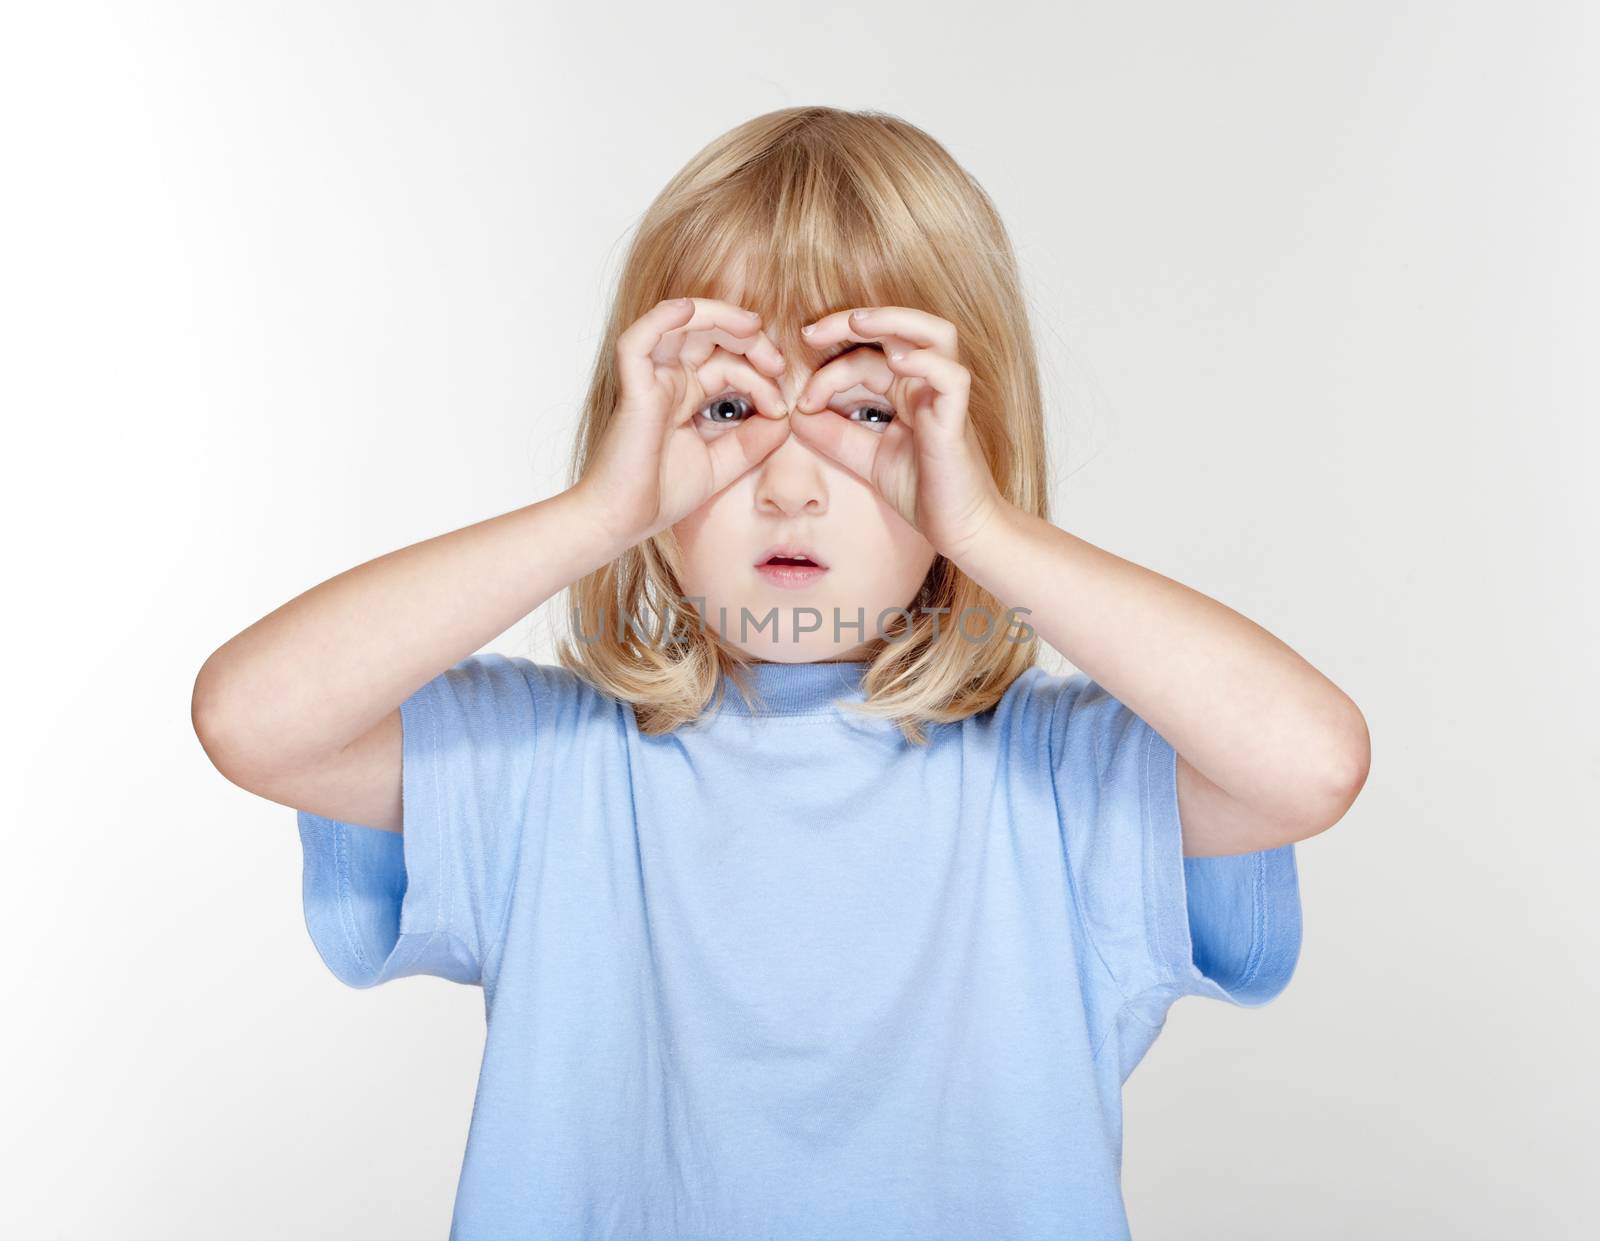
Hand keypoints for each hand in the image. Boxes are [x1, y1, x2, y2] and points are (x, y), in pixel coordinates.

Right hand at [573, 296, 791, 548]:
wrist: (622, 521)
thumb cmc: (661, 495)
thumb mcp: (724, 463)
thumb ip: (754, 440)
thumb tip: (785, 415)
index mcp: (686, 394)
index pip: (728, 364)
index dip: (760, 377)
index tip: (781, 407)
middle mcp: (668, 380)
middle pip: (709, 334)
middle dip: (749, 339)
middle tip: (777, 363)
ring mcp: (649, 380)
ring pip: (679, 322)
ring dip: (719, 317)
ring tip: (753, 329)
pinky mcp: (633, 387)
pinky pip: (640, 339)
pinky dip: (663, 318)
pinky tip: (689, 309)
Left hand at [786, 305, 1006, 562]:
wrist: (959, 530)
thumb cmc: (924, 493)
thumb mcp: (866, 459)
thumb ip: (834, 435)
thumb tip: (795, 414)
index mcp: (906, 391)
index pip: (865, 358)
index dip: (827, 372)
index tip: (801, 401)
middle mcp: (927, 385)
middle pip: (897, 328)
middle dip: (851, 321)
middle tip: (810, 333)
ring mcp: (946, 397)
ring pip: (935, 334)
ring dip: (895, 320)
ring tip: (857, 322)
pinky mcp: (958, 418)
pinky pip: (951, 376)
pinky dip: (925, 361)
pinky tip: (896, 361)